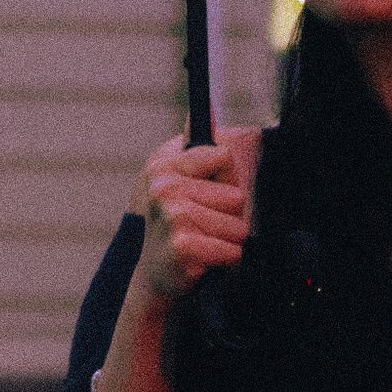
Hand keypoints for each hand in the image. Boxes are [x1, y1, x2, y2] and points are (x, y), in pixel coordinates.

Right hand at [136, 133, 253, 300]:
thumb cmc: (174, 228)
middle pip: (236, 195)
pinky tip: (203, 263)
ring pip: (238, 225)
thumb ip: (195, 150)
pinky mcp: (185, 246)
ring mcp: (174, 216)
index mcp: (162, 165)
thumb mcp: (176, 184)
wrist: (153, 279)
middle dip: (228, 217)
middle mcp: (164, 187)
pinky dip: (226, 262)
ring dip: (227, 241)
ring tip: (203, 245)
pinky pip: (234, 250)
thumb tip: (204, 111)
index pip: (223, 157)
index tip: (205, 197)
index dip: (224, 181)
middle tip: (202, 228)